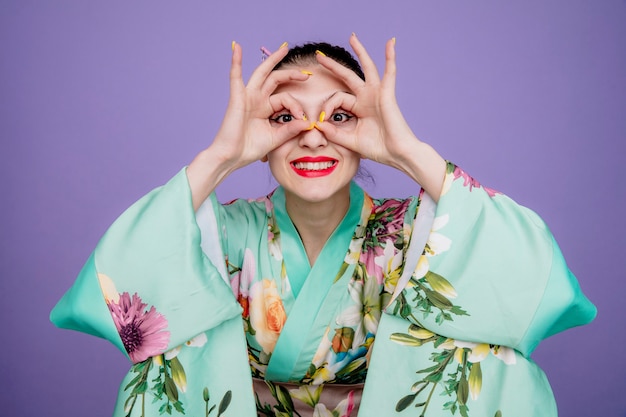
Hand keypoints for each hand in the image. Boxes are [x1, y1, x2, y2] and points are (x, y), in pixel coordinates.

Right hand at [187, 42, 311, 208]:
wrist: (231, 158)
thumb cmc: (249, 149)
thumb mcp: (276, 138)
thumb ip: (291, 129)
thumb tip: (309, 122)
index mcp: (265, 109)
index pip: (285, 99)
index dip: (296, 107)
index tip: (304, 120)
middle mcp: (256, 100)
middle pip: (275, 79)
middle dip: (291, 74)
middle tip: (307, 73)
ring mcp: (247, 97)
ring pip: (262, 73)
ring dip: (272, 60)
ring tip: (284, 48)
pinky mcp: (237, 98)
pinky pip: (235, 76)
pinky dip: (236, 61)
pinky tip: (237, 47)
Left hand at [315, 34, 445, 198]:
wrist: (397, 154)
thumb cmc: (379, 149)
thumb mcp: (350, 141)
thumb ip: (334, 133)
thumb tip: (316, 124)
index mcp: (359, 108)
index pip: (338, 99)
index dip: (327, 108)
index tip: (320, 121)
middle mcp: (367, 98)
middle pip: (348, 76)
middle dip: (333, 66)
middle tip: (319, 56)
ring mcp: (377, 94)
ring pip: (367, 67)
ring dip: (360, 51)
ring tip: (352, 37)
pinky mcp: (387, 94)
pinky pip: (389, 72)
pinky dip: (390, 57)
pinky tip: (390, 43)